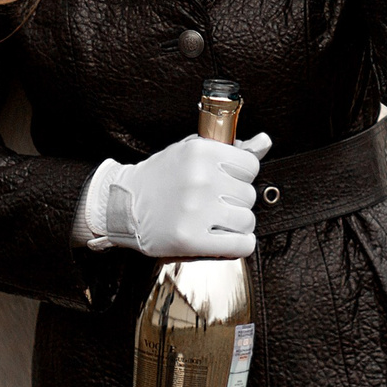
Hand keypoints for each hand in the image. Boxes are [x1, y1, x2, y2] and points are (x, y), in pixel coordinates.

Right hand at [94, 131, 270, 257]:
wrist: (123, 206)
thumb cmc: (160, 178)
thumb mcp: (191, 152)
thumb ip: (230, 149)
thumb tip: (264, 141)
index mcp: (200, 152)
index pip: (250, 166)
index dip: (240, 176)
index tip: (225, 181)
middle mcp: (199, 179)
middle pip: (249, 195)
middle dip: (235, 202)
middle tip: (213, 204)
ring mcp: (195, 210)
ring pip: (247, 221)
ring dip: (235, 225)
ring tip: (214, 221)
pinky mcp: (190, 239)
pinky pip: (241, 245)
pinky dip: (238, 245)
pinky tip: (221, 239)